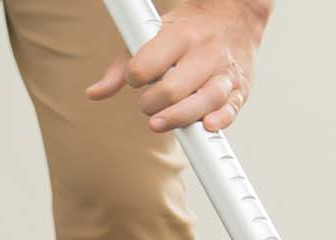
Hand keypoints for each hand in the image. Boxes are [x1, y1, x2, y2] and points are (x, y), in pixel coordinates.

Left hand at [86, 0, 272, 133]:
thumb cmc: (187, 31)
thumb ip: (122, 66)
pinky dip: (219, 120)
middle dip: (151, 105)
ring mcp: (224, 72)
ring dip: (178, 118)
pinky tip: (206, 127)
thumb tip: (94, 93)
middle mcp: (204, 53)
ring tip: (160, 123)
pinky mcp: (240, 88)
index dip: (135, 78)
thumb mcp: (151, 36)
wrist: (233, 17)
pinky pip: (231, 109)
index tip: (136, 80)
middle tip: (148, 105)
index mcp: (179, 36)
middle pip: (173, 90)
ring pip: (204, 101)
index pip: (147, 65)